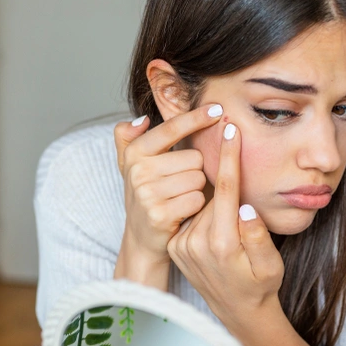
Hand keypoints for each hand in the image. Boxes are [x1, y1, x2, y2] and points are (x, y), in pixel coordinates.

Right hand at [112, 105, 223, 284]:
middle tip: (181, 183)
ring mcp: (147, 194)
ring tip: (181, 197)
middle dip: (196, 169)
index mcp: (135, 152)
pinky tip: (184, 211)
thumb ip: (128, 137)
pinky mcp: (160, 215)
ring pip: (198, 178)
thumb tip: (142, 120)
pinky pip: (197, 199)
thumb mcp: (131, 164)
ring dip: (197, 188)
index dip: (195, 117)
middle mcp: (138, 171)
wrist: (142, 236)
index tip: (217, 109)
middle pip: (194, 157)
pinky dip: (197, 205)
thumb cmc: (146, 193)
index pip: (170, 128)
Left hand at [166, 121, 284, 328]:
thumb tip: (246, 206)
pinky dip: (203, 213)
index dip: (229, 156)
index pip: (226, 189)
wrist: (237, 311)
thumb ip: (259, 236)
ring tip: (229, 225)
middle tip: (239, 200)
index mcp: (222, 243)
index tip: (229, 129)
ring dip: (215, 201)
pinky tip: (215, 227)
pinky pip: (191, 216)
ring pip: (201, 203)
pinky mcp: (175, 246)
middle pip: (212, 194)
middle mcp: (196, 242)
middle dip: (225, 184)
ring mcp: (182, 245)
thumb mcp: (270, 265)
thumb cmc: (260, 286)